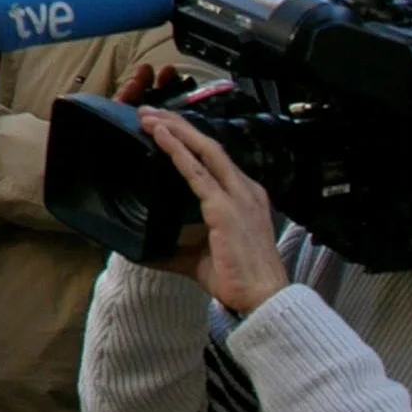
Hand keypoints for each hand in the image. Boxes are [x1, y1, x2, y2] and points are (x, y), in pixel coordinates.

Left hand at [137, 108, 289, 313]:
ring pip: (204, 151)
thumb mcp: (201, 258)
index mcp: (244, 197)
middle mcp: (244, 191)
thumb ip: (177, 249)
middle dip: (179, 125)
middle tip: (149, 112)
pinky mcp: (226, 209)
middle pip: (209, 146)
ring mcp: (237, 197)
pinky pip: (197, 172)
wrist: (263, 299)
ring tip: (148, 117)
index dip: (190, 139)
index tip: (165, 127)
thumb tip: (148, 253)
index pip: (215, 159)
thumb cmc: (238, 280)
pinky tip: (161, 137)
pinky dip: (177, 151)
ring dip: (174, 130)